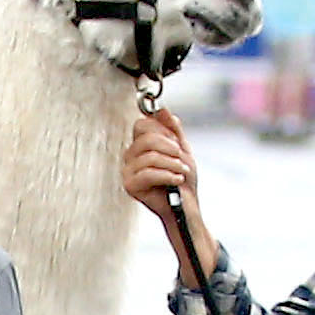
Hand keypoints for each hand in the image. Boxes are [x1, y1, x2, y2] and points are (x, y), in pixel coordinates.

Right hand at [121, 109, 194, 223]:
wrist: (185, 205)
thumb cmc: (182, 180)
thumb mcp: (182, 149)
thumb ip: (172, 129)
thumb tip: (162, 109)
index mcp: (141, 145)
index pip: (142, 124)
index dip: (162, 130)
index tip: (176, 143)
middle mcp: (131, 156)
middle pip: (147, 138)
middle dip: (170, 147)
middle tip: (181, 158)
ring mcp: (128, 171)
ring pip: (150, 156)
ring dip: (173, 163)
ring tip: (182, 171)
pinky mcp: (130, 185)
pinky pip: (148, 173)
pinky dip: (167, 175)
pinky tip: (176, 180)